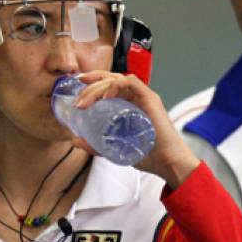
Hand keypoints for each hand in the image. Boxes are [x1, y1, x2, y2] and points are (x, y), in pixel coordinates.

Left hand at [70, 71, 200, 187]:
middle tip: (77, 99)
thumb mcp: (115, 149)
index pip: (109, 85)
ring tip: (85, 101)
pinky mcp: (150, 98)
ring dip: (98, 86)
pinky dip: (116, 86)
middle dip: (90, 84)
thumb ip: (95, 145)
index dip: (92, 82)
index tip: (77, 87)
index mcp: (129, 104)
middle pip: (111, 79)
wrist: (166, 162)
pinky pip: (132, 83)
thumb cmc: (148, 155)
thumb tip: (74, 141)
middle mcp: (137, 97)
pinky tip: (105, 97)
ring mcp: (144, 96)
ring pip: (118, 79)